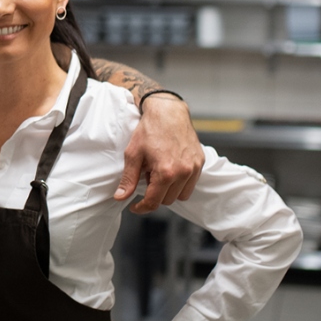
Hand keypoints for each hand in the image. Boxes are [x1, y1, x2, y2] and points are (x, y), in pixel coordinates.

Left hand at [114, 95, 202, 213]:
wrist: (168, 111)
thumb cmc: (149, 130)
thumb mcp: (133, 154)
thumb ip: (128, 179)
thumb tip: (120, 197)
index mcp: (166, 172)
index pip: (154, 202)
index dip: (142, 208)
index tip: (135, 206)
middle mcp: (183, 172)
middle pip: (167, 200)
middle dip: (155, 194)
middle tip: (146, 177)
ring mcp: (194, 168)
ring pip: (181, 195)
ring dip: (169, 190)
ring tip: (159, 173)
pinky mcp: (200, 162)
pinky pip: (191, 183)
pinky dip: (180, 182)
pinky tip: (170, 168)